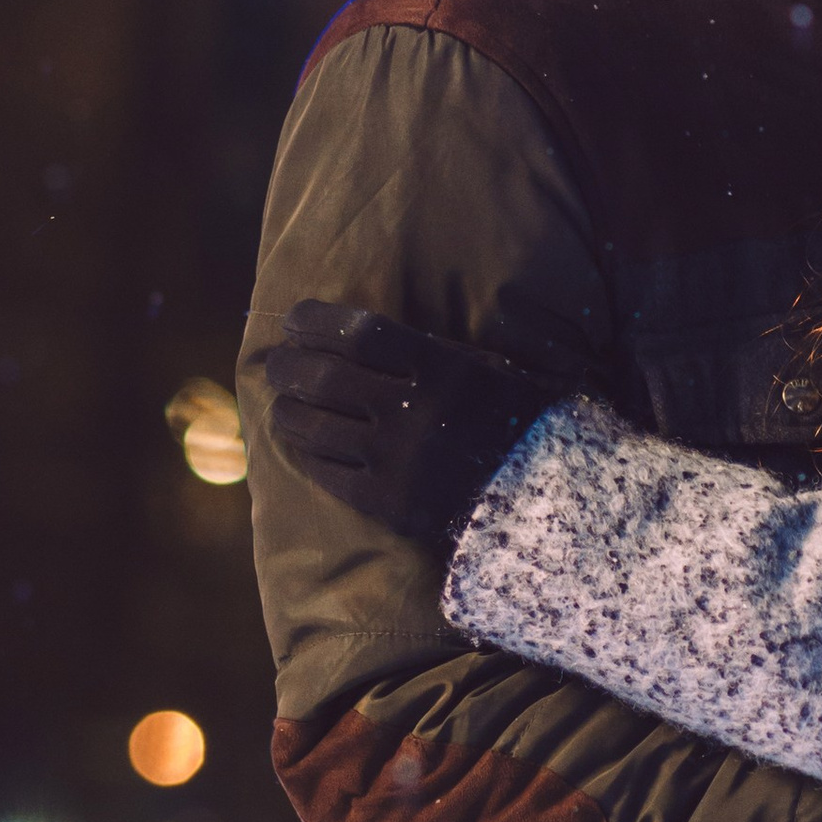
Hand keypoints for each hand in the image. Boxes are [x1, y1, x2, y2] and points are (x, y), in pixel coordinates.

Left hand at [262, 302, 546, 548]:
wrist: (546, 501)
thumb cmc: (517, 422)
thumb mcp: (487, 369)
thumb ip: (431, 352)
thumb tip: (360, 332)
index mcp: (444, 370)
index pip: (360, 333)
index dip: (317, 321)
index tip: (293, 317)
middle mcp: (413, 413)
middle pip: (324, 377)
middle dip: (288, 365)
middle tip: (276, 361)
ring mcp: (396, 462)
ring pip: (314, 426)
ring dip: (287, 409)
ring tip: (282, 402)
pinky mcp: (386, 504)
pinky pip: (326, 472)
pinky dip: (305, 452)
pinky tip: (301, 442)